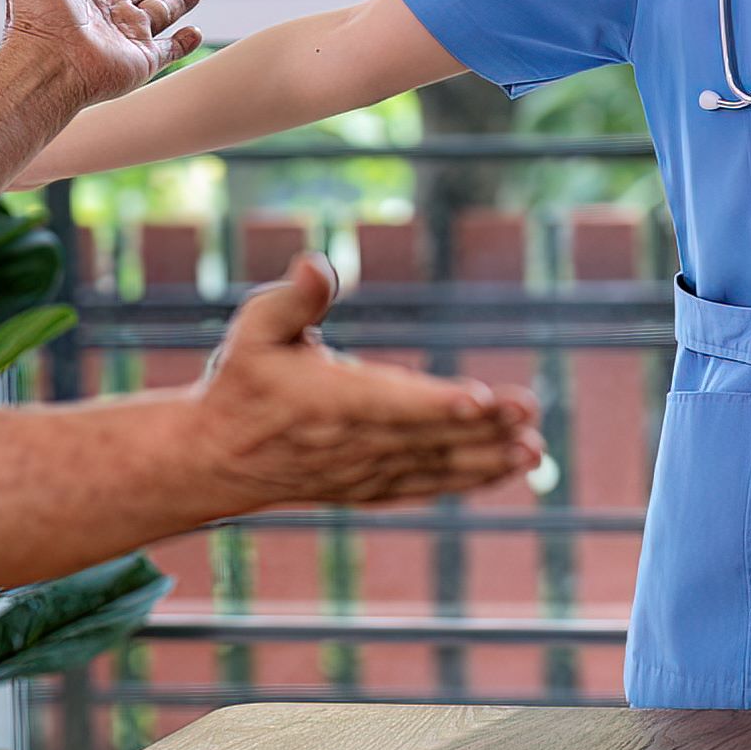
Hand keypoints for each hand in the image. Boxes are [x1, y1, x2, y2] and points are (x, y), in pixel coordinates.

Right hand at [194, 255, 543, 509]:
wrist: (215, 458)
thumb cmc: (242, 382)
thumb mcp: (256, 329)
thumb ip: (293, 299)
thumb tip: (316, 261)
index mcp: (327, 400)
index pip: (389, 402)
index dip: (436, 403)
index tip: (482, 399)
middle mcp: (350, 443)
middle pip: (426, 436)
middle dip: (483, 427)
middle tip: (532, 413)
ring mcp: (363, 472)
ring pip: (434, 466)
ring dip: (487, 460)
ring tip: (535, 451)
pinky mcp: (370, 488)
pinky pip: (426, 485)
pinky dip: (467, 480)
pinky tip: (507, 469)